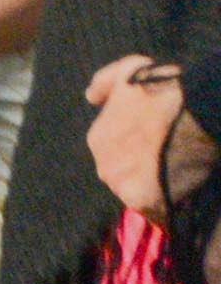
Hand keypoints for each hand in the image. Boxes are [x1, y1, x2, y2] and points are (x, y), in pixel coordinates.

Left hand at [88, 55, 214, 214]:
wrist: (193, 112)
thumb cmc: (163, 90)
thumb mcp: (128, 71)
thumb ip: (104, 83)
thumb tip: (91, 97)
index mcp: (98, 139)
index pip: (116, 152)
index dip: (140, 150)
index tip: (159, 145)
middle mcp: (104, 165)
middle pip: (125, 175)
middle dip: (145, 171)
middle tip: (171, 161)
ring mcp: (122, 186)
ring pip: (139, 193)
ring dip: (156, 189)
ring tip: (179, 176)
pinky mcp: (144, 202)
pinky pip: (156, 212)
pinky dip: (167, 208)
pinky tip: (181, 196)